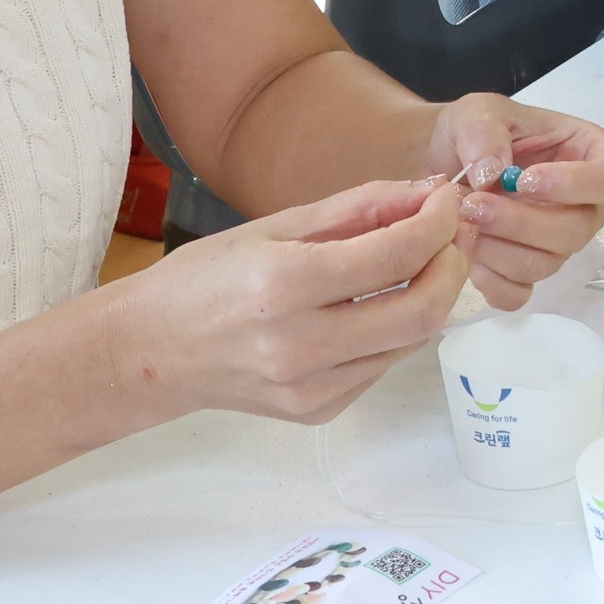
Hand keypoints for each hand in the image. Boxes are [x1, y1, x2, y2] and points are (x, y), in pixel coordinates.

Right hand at [113, 178, 475, 423]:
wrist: (150, 352)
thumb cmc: (204, 280)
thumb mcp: (273, 226)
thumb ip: (355, 210)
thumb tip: (422, 193)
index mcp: (282, 286)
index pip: (395, 255)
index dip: (438, 222)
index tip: (448, 197)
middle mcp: (300, 346)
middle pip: (422, 310)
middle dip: (453, 263)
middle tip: (453, 232)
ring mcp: (311, 389)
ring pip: (412, 341)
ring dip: (433, 294)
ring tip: (424, 259)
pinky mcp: (318, 411)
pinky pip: (384, 365)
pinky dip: (398, 328)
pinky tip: (381, 301)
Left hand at [423, 97, 603, 309]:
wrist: (439, 162)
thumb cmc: (471, 131)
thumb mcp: (477, 112)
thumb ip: (485, 134)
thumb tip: (494, 174)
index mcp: (587, 154)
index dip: (581, 186)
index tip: (527, 180)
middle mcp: (582, 204)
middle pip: (579, 230)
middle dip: (522, 222)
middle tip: (473, 204)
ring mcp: (555, 242)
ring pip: (546, 263)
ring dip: (499, 248)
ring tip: (460, 222)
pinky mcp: (524, 271)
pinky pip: (518, 292)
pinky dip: (489, 278)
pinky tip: (467, 250)